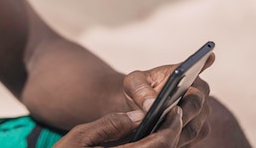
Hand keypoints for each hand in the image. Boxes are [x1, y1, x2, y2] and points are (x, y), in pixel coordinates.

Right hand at [54, 107, 182, 147]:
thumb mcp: (80, 137)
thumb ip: (110, 124)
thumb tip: (138, 115)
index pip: (160, 144)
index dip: (171, 127)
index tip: (175, 110)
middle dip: (172, 133)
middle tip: (174, 113)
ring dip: (165, 142)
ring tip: (165, 123)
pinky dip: (154, 147)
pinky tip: (151, 137)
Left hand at [122, 54, 214, 146]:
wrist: (141, 99)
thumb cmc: (141, 86)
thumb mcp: (135, 82)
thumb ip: (142, 90)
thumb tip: (151, 105)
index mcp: (192, 78)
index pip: (194, 98)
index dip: (186, 108)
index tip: (171, 114)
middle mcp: (202, 97)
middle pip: (195, 119)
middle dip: (175, 126)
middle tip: (156, 132)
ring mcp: (202, 116)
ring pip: (192, 133)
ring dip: (175, 137)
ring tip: (155, 138)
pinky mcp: (198, 131)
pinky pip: (189, 142)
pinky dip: (175, 142)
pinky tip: (160, 142)